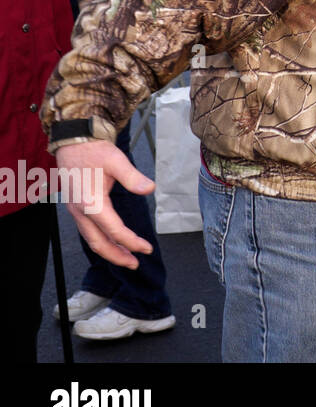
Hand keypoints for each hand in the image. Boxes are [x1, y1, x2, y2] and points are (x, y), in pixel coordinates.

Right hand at [54, 140, 154, 267]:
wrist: (73, 142)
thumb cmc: (94, 150)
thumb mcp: (117, 160)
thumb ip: (133, 177)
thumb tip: (150, 189)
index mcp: (91, 203)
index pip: (114, 231)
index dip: (132, 242)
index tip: (147, 248)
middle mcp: (80, 211)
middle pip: (98, 243)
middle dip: (117, 256)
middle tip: (135, 264)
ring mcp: (75, 210)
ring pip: (91, 239)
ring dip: (109, 251)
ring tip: (126, 257)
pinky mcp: (75, 207)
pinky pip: (88, 231)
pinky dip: (101, 240)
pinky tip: (112, 241)